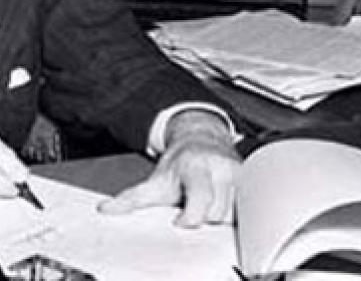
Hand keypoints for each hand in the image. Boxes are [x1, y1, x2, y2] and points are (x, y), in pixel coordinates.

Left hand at [98, 110, 239, 226]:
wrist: (202, 139)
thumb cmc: (181, 163)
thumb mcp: (155, 181)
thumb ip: (132, 198)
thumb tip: (107, 209)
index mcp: (196, 167)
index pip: (200, 197)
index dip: (192, 214)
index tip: (182, 221)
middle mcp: (221, 168)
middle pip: (216, 214)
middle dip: (203, 216)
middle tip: (193, 203)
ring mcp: (240, 174)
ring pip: (233, 215)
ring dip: (219, 216)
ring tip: (207, 201)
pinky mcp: (253, 181)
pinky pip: (246, 211)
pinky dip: (234, 213)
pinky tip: (223, 202)